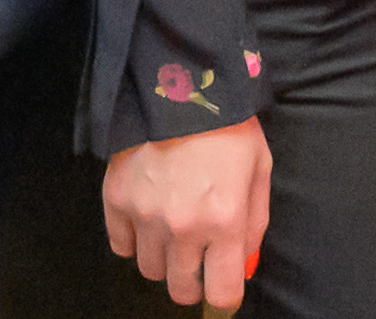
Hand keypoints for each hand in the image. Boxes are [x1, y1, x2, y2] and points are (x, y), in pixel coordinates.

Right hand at [102, 119, 268, 309]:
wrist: (180, 82)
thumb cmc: (228, 126)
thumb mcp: (259, 170)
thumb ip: (254, 224)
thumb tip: (242, 264)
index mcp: (224, 220)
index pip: (221, 293)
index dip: (223, 294)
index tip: (221, 282)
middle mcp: (183, 226)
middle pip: (180, 290)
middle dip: (192, 281)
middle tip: (196, 257)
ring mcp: (145, 215)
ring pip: (150, 270)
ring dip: (163, 259)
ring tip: (171, 229)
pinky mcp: (116, 199)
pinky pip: (120, 246)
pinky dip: (133, 239)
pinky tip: (146, 218)